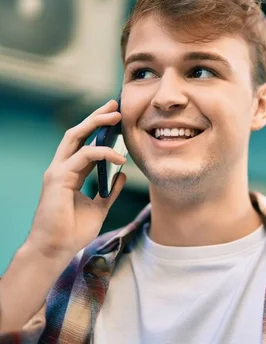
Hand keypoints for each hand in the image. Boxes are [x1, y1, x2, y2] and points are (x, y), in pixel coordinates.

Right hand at [25, 100, 126, 261]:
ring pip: (76, 137)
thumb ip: (109, 190)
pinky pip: (84, 156)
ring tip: (117, 116)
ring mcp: (58, 171)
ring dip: (97, 124)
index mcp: (71, 173)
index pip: (85, 143)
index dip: (100, 129)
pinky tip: (120, 158)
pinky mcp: (59, 178)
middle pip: (78, 133)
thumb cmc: (72, 231)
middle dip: (96, 117)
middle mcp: (62, 168)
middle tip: (115, 104)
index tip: (117, 118)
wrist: (55, 249)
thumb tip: (121, 174)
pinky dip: (103, 153)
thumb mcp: (100, 207)